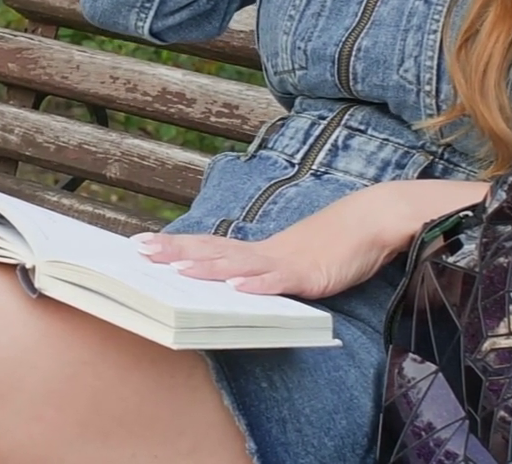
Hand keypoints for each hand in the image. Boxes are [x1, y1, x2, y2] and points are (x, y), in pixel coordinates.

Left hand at [136, 180, 486, 299]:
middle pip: (212, 250)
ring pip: (237, 264)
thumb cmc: (334, 244)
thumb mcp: (292, 261)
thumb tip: (237, 285)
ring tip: (174, 269)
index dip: (176, 244)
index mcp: (257, 249)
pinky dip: (256, 285)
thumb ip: (265, 271)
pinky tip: (236, 288)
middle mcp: (263, 251)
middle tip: (139, 251)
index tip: (142, 242)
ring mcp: (283, 261)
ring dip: (205, 267)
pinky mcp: (307, 273)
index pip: (208, 244)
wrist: (373, 222)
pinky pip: (278, 281)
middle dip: (174, 251)